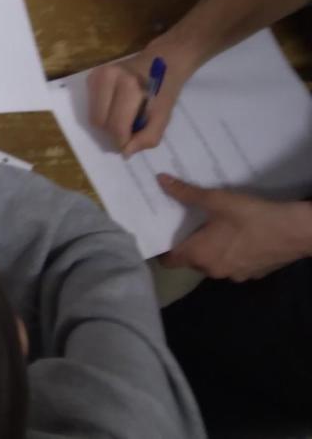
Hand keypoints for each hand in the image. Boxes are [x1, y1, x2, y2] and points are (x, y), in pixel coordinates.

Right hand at [87, 44, 192, 156]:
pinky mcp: (91, 76)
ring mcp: (97, 75)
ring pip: (92, 116)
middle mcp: (108, 77)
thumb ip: (148, 137)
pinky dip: (103, 113)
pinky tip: (116, 106)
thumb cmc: (165, 89)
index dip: (122, 141)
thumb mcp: (163, 116)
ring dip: (107, 124)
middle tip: (129, 130)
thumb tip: (125, 151)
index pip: (116, 124)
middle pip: (100, 122)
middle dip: (113, 133)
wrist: (163, 60)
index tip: (130, 145)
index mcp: (129, 85)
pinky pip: (90, 107)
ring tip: (124, 117)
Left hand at [158, 174, 311, 280]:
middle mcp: (214, 270)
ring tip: (210, 227)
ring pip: (213, 262)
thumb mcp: (216, 200)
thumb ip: (186, 193)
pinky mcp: (254, 273)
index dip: (162, 249)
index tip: (159, 235)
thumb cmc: (251, 216)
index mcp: (200, 255)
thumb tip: (161, 180)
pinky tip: (237, 236)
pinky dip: (231, 252)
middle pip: (191, 260)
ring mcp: (236, 275)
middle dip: (188, 244)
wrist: (296, 232)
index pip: (170, 261)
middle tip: (185, 224)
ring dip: (210, 249)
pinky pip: (233, 263)